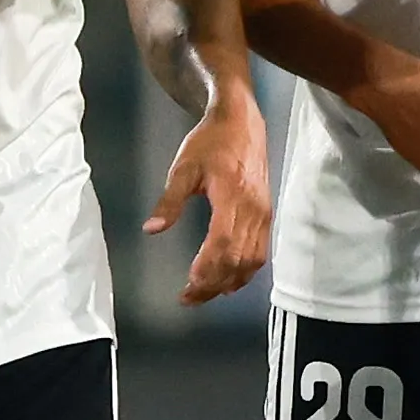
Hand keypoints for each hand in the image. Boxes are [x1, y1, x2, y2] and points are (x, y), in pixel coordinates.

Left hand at [145, 91, 272, 303]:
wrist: (241, 122)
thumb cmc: (210, 142)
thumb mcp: (183, 167)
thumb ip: (169, 200)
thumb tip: (152, 229)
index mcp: (233, 196)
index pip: (224, 242)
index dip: (208, 268)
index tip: (189, 284)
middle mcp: (254, 209)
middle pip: (237, 258)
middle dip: (213, 283)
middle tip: (188, 298)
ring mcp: (263, 213)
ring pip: (251, 260)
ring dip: (229, 282)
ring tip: (204, 294)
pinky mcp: (267, 214)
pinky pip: (260, 252)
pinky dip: (245, 272)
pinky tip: (229, 281)